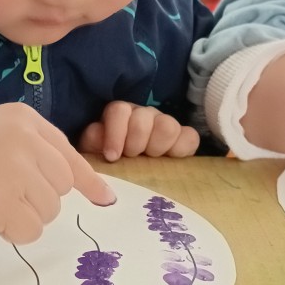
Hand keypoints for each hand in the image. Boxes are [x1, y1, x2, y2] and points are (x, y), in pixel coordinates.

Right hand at [0, 103, 116, 243]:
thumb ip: (28, 151)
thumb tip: (78, 186)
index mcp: (24, 119)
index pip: (68, 154)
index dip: (88, 180)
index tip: (104, 198)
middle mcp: (27, 140)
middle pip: (62, 187)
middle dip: (38, 200)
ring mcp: (17, 171)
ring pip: (49, 211)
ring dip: (23, 217)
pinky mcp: (5, 202)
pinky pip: (30, 231)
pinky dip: (11, 233)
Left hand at [78, 101, 199, 161]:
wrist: (129, 173)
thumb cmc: (109, 160)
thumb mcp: (95, 151)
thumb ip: (94, 141)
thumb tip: (98, 133)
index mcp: (120, 114)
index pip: (119, 111)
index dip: (116, 133)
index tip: (112, 156)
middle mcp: (143, 115)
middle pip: (144, 119)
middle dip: (136, 143)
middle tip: (132, 157)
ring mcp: (165, 124)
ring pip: (167, 125)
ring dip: (157, 146)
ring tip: (151, 159)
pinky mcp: (183, 138)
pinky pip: (190, 137)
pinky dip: (181, 149)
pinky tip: (172, 159)